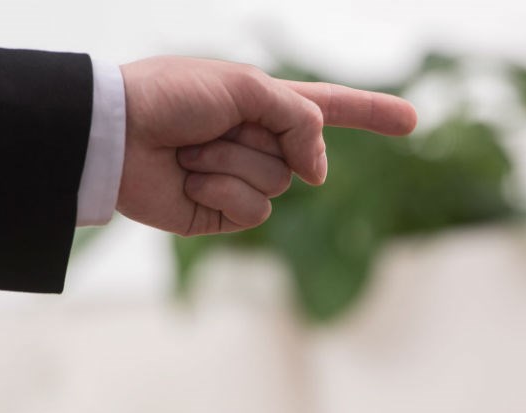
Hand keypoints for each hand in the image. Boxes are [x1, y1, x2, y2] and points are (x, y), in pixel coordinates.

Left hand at [116, 56, 416, 235]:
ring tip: (191, 150)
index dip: (373, 113)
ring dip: (232, 163)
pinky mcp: (223, 213)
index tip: (412, 120)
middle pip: (303, 155)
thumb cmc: (170, 95)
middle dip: (259, 138)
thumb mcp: (247, 87)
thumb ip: (300, 120)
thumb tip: (318, 173)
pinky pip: (253, 211)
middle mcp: (259, 141)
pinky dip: (222, 192)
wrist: (114, 134)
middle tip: (210, 124)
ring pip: (278, 184)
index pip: (331, 109)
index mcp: (265, 104)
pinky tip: (189, 179)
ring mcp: (243, 179)